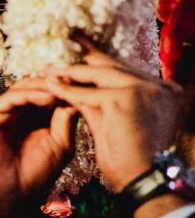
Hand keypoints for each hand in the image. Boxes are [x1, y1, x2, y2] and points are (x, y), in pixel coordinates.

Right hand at [0, 77, 76, 217]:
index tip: (88, 82)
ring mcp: (1, 114)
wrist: (12, 198)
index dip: (67, 87)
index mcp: (33, 119)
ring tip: (64, 87)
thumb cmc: (36, 177)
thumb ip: (67, 119)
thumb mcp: (61, 145)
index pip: (50, 94)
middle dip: (57, 82)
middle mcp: (16, 113)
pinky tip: (48, 97)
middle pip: (37, 86)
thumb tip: (77, 93)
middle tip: (76, 77)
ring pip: (24, 88)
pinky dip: (29, 94)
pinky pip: (10, 98)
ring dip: (45, 86)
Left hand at [41, 42, 189, 191]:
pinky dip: (67, 91)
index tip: (86, 50)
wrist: (148, 180)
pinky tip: (50, 86)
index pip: (128, 71)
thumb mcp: (126, 126)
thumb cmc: (138, 163)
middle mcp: (160, 86)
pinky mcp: (124, 99)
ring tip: (51, 68)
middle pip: (116, 66)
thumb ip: (109, 106)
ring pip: (101, 75)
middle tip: (70, 37)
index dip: (104, 62)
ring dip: (73, 72)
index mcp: (167, 92)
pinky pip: (88, 93)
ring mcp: (143, 90)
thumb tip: (82, 93)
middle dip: (89, 54)